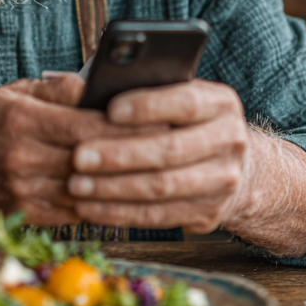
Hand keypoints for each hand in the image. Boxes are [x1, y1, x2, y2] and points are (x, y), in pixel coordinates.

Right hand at [0, 75, 169, 225]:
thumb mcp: (11, 93)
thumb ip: (56, 89)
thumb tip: (100, 86)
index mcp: (21, 121)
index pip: (89, 125)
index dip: (130, 124)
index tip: (163, 118)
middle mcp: (23, 159)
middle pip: (96, 158)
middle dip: (138, 152)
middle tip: (175, 145)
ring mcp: (25, 192)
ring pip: (93, 188)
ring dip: (127, 182)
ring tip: (161, 169)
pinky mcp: (29, 215)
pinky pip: (79, 210)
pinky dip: (106, 199)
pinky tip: (130, 190)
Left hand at [63, 79, 252, 233]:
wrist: (228, 163)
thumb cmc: (183, 121)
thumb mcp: (175, 95)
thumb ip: (145, 89)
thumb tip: (93, 92)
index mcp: (221, 104)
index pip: (187, 103)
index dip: (148, 107)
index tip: (109, 110)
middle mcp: (230, 141)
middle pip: (170, 150)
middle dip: (119, 154)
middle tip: (78, 156)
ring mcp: (223, 180)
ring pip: (162, 187)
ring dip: (113, 188)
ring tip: (76, 185)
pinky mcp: (209, 212)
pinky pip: (157, 216)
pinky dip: (119, 212)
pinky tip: (89, 207)